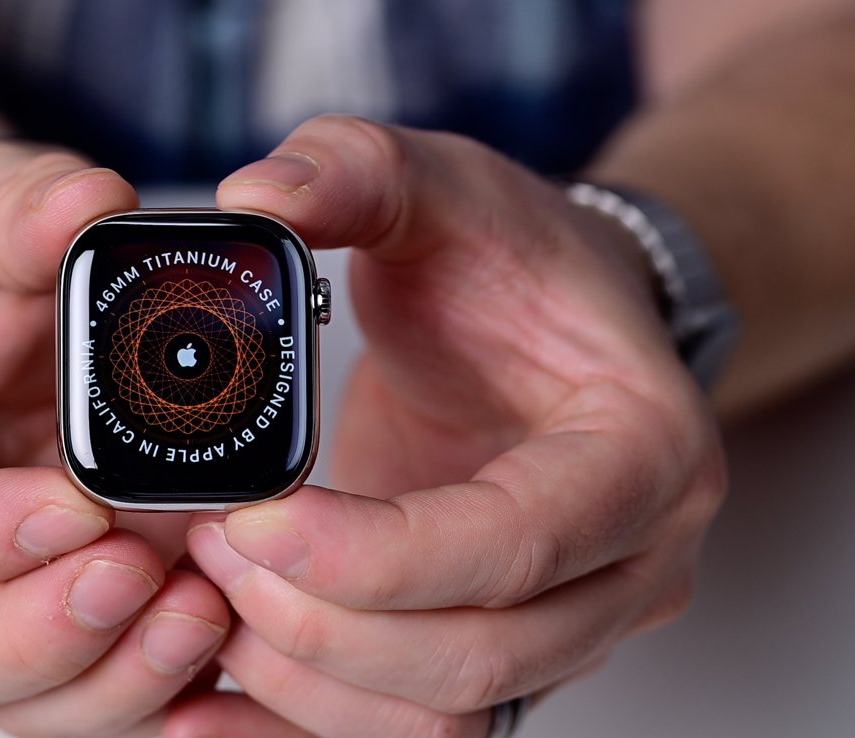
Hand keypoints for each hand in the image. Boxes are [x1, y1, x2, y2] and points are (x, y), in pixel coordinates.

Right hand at [0, 142, 228, 737]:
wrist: (1, 314)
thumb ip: (17, 209)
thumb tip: (91, 202)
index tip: (71, 502)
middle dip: (33, 636)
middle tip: (135, 571)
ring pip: (23, 702)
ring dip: (111, 678)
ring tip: (201, 608)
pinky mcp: (72, 625)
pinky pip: (103, 696)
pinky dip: (161, 689)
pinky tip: (226, 634)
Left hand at [166, 116, 725, 737]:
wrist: (548, 325)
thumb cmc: (512, 260)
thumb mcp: (439, 182)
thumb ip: (351, 171)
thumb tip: (254, 198)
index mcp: (642, 448)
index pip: (519, 542)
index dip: (376, 554)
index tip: (251, 517)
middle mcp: (630, 560)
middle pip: (478, 655)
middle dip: (323, 619)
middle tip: (212, 547)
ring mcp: (573, 621)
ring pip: (443, 713)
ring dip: (307, 675)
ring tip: (212, 592)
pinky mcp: (506, 651)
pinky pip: (411, 728)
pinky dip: (305, 720)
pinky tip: (212, 690)